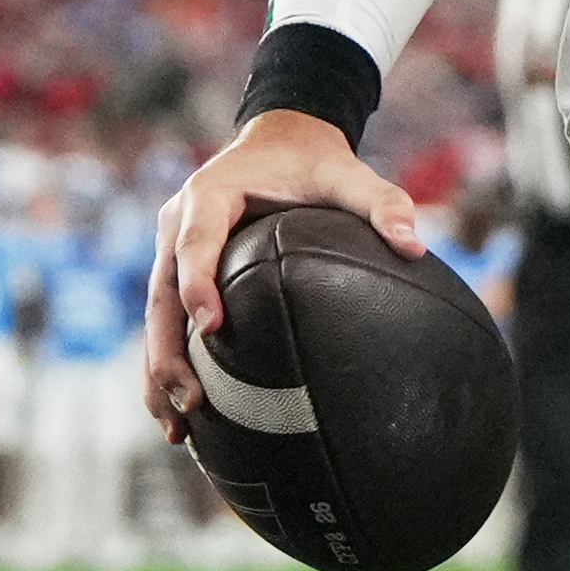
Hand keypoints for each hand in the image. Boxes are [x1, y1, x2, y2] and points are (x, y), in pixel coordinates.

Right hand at [144, 112, 421, 439]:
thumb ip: (381, 203)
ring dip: (160, 372)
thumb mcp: (348, 175)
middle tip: (192, 400)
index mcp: (209, 197)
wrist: (279, 141)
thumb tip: (414, 245)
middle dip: (169, 350)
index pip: (195, 243)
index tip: (211, 325)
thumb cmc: (313, 163)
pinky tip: (182, 418)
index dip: (197, 283)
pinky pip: (166, 324)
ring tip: (178, 429)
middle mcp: (178, 225)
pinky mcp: (177, 275)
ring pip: (155, 319)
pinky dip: (168, 367)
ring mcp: (171, 252)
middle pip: (161, 294)